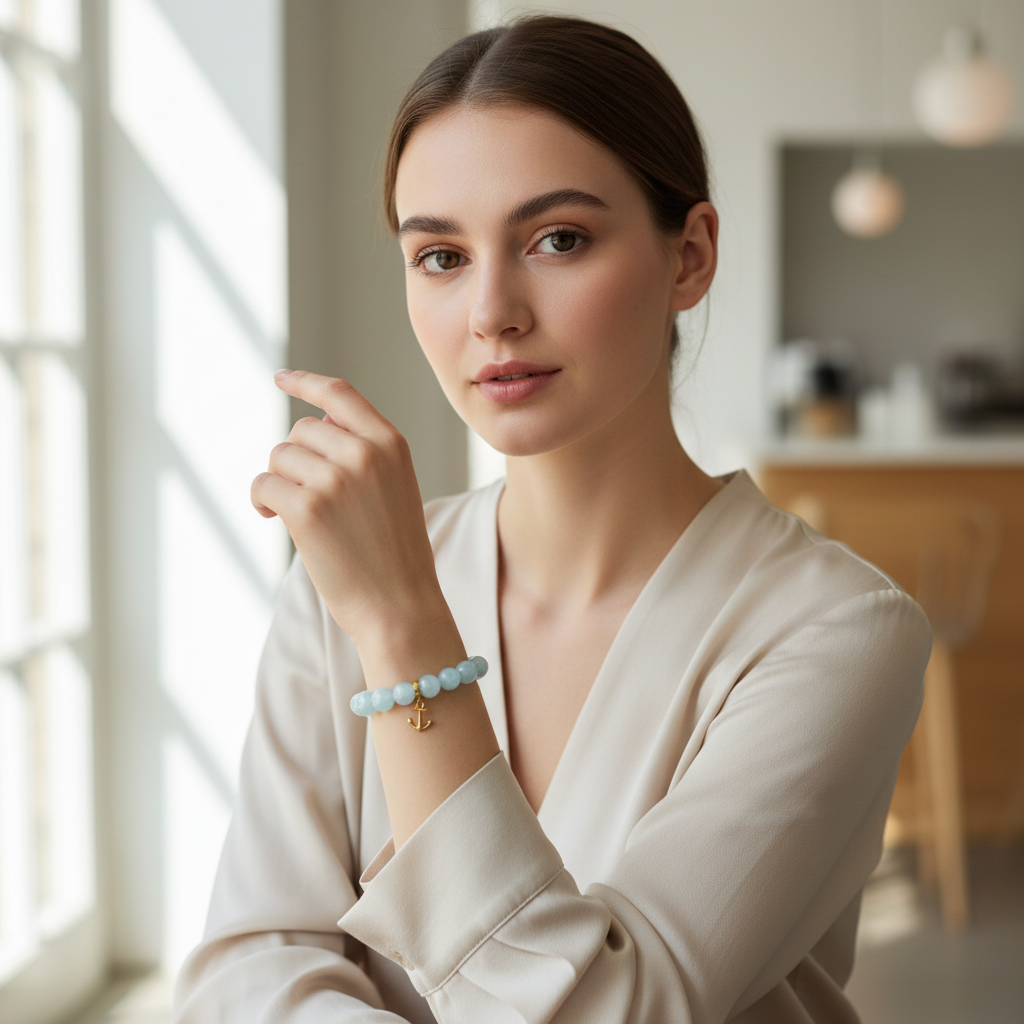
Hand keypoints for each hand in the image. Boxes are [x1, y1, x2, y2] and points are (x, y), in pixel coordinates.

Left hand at [251, 370, 443, 642]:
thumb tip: (315, 423)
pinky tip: (271, 518)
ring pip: (279, 457)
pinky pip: (263, 485)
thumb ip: (364, 452)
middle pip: (300, 431)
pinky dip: (261, 501)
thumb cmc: (395, 554)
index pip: (339, 394)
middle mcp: (364, 453)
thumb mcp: (395, 488)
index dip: (305, 382)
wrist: (401, 607)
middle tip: (306, 496)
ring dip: (278, 482)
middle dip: (294, 461)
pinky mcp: (307, 509)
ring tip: (292, 512)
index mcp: (391, 443)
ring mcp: (336, 479)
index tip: (281, 378)